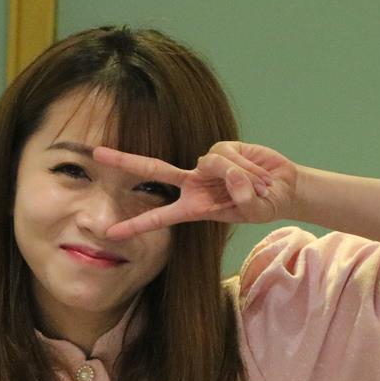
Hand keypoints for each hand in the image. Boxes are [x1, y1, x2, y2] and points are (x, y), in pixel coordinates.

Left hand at [93, 140, 299, 240]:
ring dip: (241, 178)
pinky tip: (260, 175)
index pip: (159, 215)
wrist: (283, 188)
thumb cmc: (264, 205)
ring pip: (213, 164)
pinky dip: (248, 168)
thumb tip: (232, 178)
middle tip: (96, 154)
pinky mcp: (223, 147)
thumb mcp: (255, 211)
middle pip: (154, 170)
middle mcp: (194, 183)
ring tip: (261, 188)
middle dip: (125, 162)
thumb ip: (243, 198)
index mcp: (195, 207)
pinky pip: (229, 155)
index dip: (136, 225)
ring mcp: (206, 164)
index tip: (110, 233)